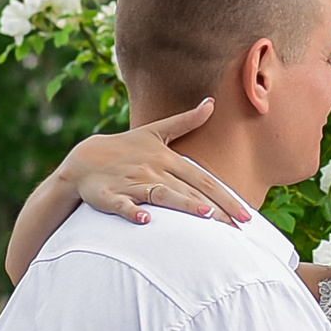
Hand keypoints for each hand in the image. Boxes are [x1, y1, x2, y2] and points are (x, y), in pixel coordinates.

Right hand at [63, 103, 249, 228]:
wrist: (83, 160)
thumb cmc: (125, 148)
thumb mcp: (155, 131)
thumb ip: (186, 121)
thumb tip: (211, 103)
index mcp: (167, 158)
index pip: (203, 179)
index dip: (226, 195)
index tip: (247, 213)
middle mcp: (153, 170)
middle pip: (189, 191)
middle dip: (215, 209)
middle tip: (238, 227)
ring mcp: (131, 182)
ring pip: (161, 195)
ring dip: (183, 203)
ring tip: (205, 215)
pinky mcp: (110, 195)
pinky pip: (122, 205)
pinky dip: (132, 211)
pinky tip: (145, 220)